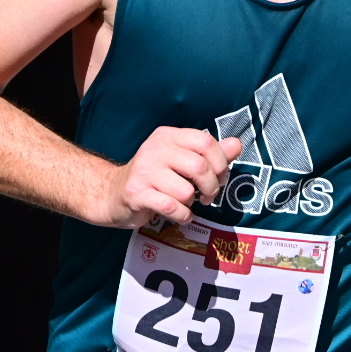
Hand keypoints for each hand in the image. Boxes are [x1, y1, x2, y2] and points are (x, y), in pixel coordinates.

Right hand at [100, 128, 243, 226]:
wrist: (113, 194)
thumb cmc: (154, 177)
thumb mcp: (181, 160)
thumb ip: (210, 153)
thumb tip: (236, 145)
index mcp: (168, 136)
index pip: (206, 142)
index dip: (220, 163)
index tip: (219, 178)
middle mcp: (155, 148)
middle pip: (200, 167)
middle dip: (211, 188)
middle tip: (207, 196)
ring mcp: (144, 171)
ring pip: (186, 191)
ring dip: (192, 204)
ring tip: (184, 203)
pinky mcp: (137, 193)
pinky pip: (173, 208)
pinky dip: (182, 215)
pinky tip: (177, 213)